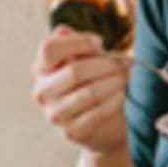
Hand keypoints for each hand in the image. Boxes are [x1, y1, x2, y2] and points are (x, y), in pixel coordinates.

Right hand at [31, 27, 126, 154]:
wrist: (103, 124)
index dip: (78, 42)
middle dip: (107, 64)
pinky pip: (97, 113)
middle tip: (125, 63)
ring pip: (89, 92)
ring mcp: (55, 114)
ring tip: (126, 77)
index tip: (99, 43)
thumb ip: (77, 43)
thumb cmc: (93, 82)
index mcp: (41, 69)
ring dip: (114, 82)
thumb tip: (74, 34)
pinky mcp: (71, 132)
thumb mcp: (84, 58)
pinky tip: (122, 95)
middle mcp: (42, 92)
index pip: (49, 49)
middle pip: (75, 70)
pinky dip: (114, 101)